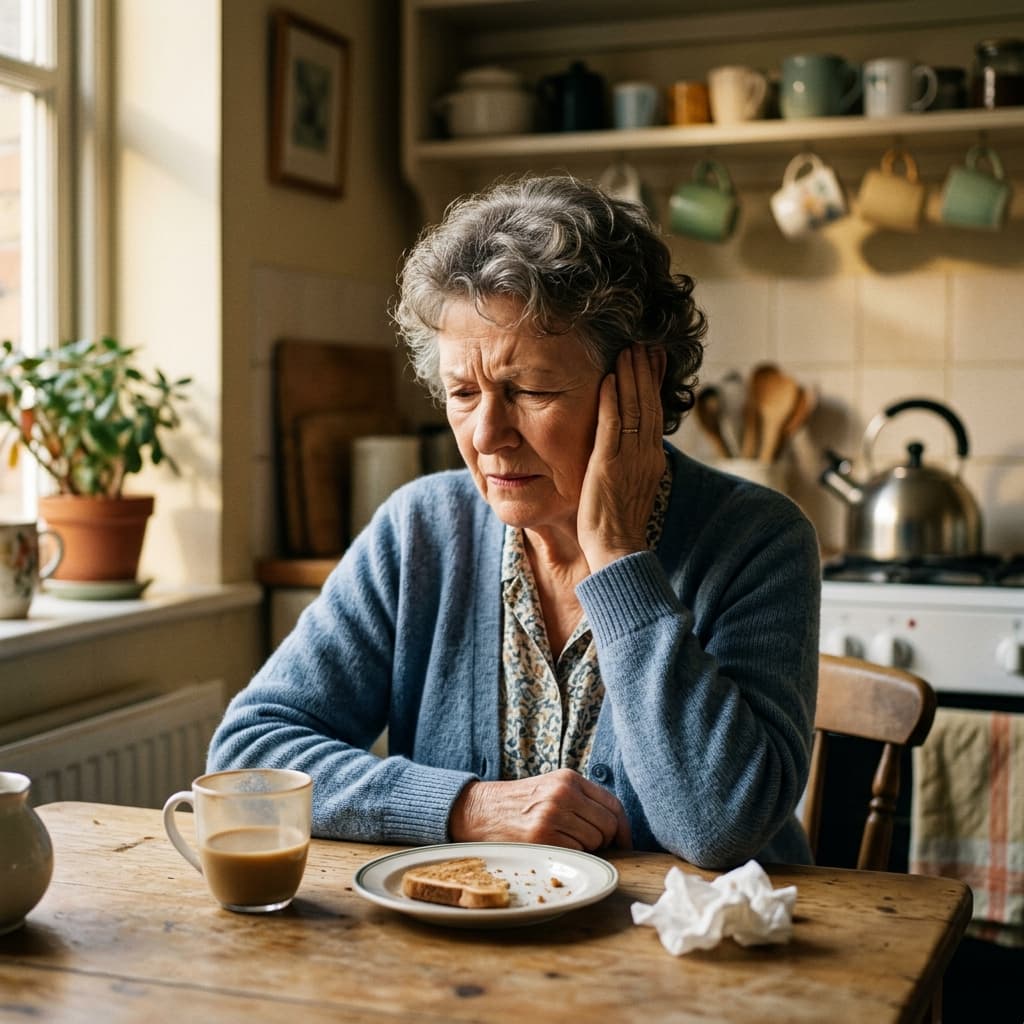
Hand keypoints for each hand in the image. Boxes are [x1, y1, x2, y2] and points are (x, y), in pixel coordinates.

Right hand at [449, 769, 631, 850]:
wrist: (480, 811)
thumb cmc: (520, 804)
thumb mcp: (551, 787)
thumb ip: (581, 799)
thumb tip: (616, 828)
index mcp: (568, 779)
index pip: (613, 805)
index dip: (623, 828)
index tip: (623, 842)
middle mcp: (563, 793)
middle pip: (608, 826)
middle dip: (602, 840)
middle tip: (581, 842)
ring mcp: (553, 815)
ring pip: (594, 842)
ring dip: (584, 849)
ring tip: (561, 841)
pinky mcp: (542, 837)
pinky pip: (576, 853)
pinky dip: (570, 856)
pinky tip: (552, 847)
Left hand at [577, 344, 666, 572]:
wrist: (617, 551)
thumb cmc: (617, 526)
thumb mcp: (630, 488)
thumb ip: (630, 464)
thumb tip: (627, 448)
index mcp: (652, 460)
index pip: (655, 414)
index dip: (653, 385)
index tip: (652, 359)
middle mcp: (646, 456)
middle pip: (649, 404)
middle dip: (646, 372)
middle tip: (645, 343)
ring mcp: (629, 459)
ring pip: (635, 409)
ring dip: (631, 378)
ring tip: (629, 351)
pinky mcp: (609, 465)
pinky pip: (612, 426)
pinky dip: (611, 401)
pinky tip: (608, 380)